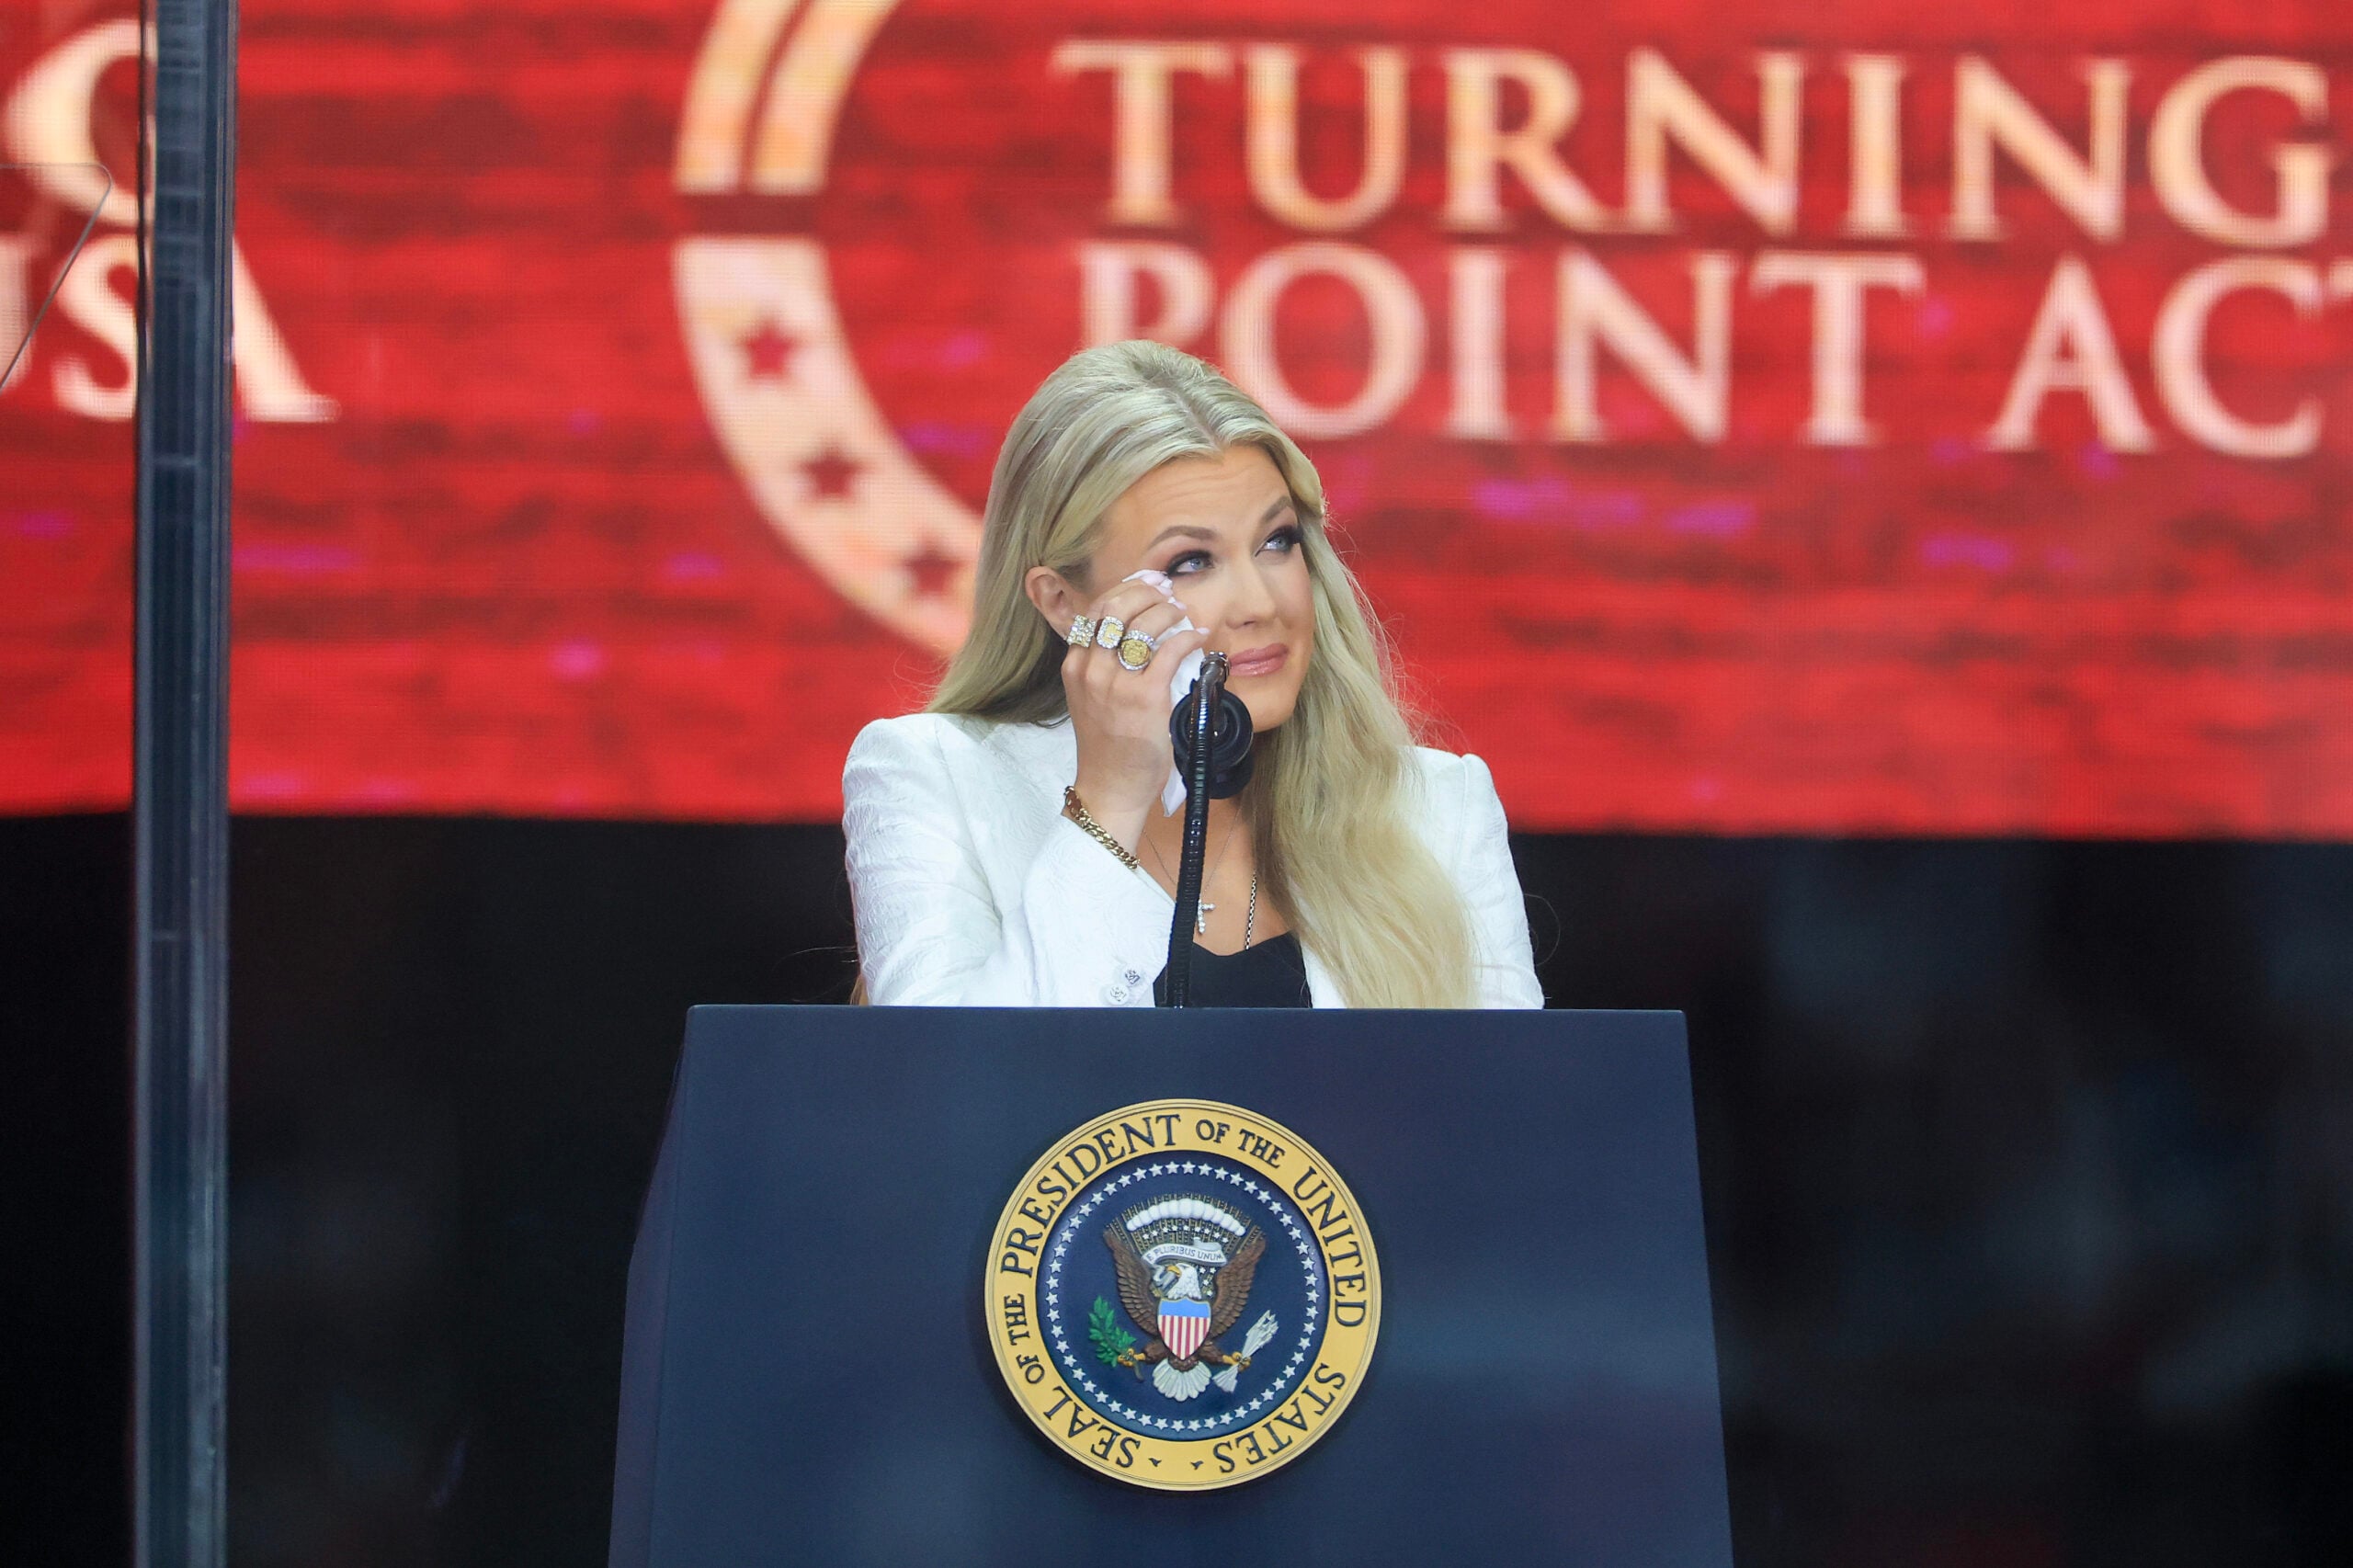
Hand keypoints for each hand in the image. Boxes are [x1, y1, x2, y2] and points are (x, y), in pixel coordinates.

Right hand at [1064, 578, 1207, 847]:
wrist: (1110, 786)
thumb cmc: (1106, 745)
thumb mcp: (1089, 698)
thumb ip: (1101, 665)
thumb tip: (1136, 630)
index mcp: (1074, 667)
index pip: (1096, 610)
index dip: (1124, 590)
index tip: (1147, 584)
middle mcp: (1090, 670)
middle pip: (1117, 608)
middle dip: (1147, 593)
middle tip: (1169, 594)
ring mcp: (1116, 684)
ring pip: (1143, 624)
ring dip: (1169, 611)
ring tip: (1183, 614)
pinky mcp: (1145, 698)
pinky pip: (1170, 651)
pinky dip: (1188, 638)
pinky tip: (1198, 637)